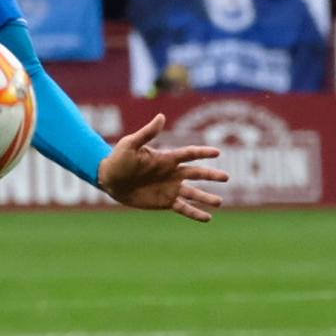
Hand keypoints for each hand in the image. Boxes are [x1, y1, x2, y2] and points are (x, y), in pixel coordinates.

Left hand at [97, 113, 229, 222]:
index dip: (203, 153)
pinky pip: (184, 208)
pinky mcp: (165, 202)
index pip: (189, 154)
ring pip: (193, 193)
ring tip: (219, 202)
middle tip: (226, 177)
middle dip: (212, 176)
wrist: (109, 179)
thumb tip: (161, 116)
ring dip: (206, 198)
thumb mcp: (130, 144)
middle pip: (197, 174)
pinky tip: (207, 218)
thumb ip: (147, 133)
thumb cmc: (118, 159)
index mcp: (167, 158)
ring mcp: (170, 188)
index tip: (217, 152)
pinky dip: (195, 213)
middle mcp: (172, 173)